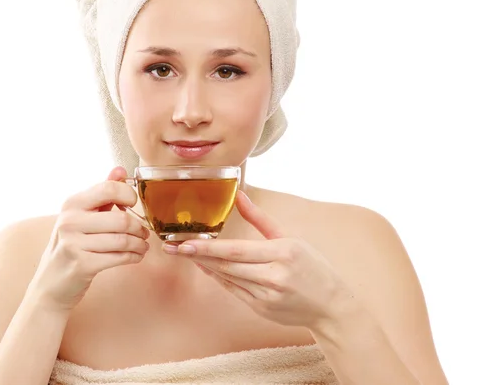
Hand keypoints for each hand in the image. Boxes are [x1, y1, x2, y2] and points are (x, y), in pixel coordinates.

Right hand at [27, 167, 149, 311]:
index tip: (134, 205)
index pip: (109, 188)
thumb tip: (120, 170)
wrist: (51, 282)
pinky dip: (133, 256)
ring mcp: (74, 244)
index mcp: (72, 204)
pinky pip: (119, 257)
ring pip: (123, 240)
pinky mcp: (82, 265)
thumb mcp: (82, 215)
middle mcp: (70, 221)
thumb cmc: (72, 244)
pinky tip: (135, 256)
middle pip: (121, 218)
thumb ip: (103, 192)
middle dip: (139, 227)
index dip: (129, 195)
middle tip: (144, 232)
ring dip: (139, 244)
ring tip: (142, 245)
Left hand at [163, 191, 348, 328]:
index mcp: (282, 253)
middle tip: (172, 248)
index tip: (184, 243)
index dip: (207, 248)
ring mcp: (267, 296)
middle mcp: (273, 276)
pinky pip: (234, 290)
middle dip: (197, 256)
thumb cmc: (313, 267)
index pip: (236, 251)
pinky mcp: (261, 308)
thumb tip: (239, 194)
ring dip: (205, 266)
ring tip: (184, 254)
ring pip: (227, 278)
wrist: (331, 306)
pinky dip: (218, 278)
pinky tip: (206, 267)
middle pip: (227, 266)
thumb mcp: (290, 238)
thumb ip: (261, 218)